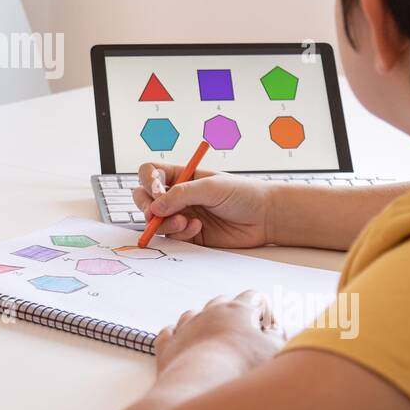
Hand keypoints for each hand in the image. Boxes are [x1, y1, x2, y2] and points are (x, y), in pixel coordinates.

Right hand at [132, 162, 273, 247]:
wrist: (265, 217)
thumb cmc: (243, 193)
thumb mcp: (211, 187)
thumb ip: (181, 195)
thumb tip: (155, 207)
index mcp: (182, 175)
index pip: (152, 173)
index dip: (149, 181)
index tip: (158, 191)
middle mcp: (177, 195)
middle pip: (145, 198)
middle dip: (147, 206)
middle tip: (156, 214)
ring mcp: (182, 214)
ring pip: (156, 220)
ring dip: (165, 222)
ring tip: (186, 222)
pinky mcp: (189, 234)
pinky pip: (172, 236)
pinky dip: (179, 233)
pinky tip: (196, 229)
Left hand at [154, 291, 284, 380]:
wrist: (200, 389)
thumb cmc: (242, 370)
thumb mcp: (274, 352)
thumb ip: (277, 338)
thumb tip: (273, 332)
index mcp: (236, 310)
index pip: (254, 297)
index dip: (265, 312)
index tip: (269, 332)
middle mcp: (208, 313)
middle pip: (223, 302)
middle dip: (235, 316)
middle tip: (245, 339)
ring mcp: (185, 328)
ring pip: (194, 314)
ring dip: (205, 325)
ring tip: (216, 345)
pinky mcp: (168, 346)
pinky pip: (170, 333)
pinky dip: (178, 337)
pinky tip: (185, 347)